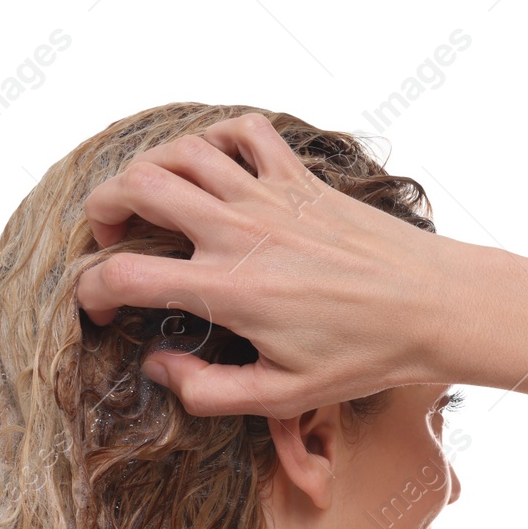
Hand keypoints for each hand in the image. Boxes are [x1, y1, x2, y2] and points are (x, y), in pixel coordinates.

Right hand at [74, 113, 464, 417]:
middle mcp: (240, 232)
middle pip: (139, 188)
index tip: (98, 307)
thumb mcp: (284, 396)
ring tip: (147, 198)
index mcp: (229, 290)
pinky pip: (245, 131)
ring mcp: (271, 197)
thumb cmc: (366, 355)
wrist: (435, 306)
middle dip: (103, 208)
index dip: (92, 291)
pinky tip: (214, 167)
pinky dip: (217, 137)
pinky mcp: (301, 179)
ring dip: (149, 168)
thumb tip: (159, 366)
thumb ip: (209, 391)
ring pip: (182, 151)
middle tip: (108, 236)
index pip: (125, 276)